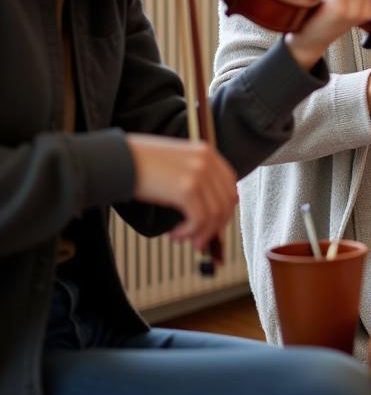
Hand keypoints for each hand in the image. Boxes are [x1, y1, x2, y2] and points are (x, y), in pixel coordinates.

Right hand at [126, 134, 237, 250]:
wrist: (116, 159)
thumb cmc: (139, 165)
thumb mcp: (175, 165)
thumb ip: (195, 178)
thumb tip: (210, 212)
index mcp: (206, 152)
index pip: (229, 185)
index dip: (224, 209)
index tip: (213, 226)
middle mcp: (206, 160)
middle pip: (226, 201)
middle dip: (215, 227)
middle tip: (199, 241)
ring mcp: (198, 173)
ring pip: (215, 214)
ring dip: (201, 233)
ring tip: (183, 240)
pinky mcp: (186, 188)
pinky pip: (199, 219)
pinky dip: (189, 232)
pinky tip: (174, 235)